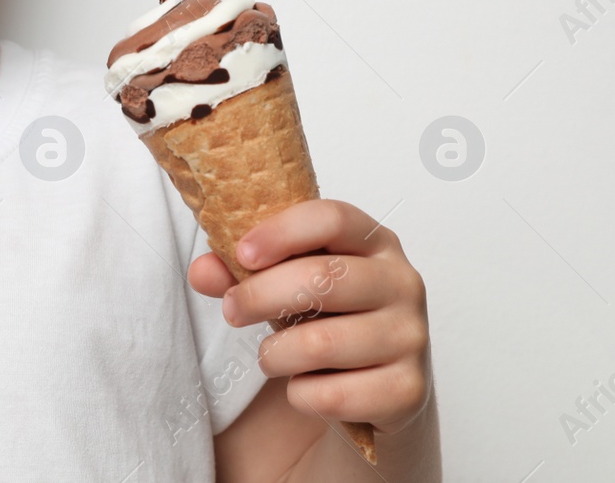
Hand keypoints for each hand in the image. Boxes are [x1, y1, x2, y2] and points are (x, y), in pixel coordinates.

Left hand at [187, 199, 430, 434]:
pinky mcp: (408, 390)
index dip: (282, 232)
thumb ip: (240, 272)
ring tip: (270, 356)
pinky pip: (332, 395)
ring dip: (275, 355)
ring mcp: (411, 337)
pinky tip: (303, 387)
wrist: (377, 386)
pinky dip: (300, 395)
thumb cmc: (327, 318)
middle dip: (260, 296)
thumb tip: (202, 271)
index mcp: (373, 241)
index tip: (241, 254)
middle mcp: (403, 282)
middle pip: (322, 279)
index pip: (332, 218)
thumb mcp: (286, 285)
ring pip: (320, 343)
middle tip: (231, 310)